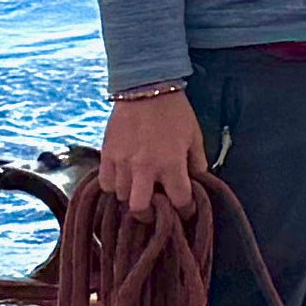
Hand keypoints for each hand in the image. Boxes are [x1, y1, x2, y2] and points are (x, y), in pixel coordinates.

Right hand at [99, 83, 205, 207]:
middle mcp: (145, 167)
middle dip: (149, 216)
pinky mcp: (107, 155)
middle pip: (140, 209)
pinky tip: (123, 181)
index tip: (185, 213)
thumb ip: (197, 163)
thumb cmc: (175, 113)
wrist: (145, 89)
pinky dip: (113, 187)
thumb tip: (199, 183)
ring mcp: (122, 162)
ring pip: (121, 197)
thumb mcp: (195, 137)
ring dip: (131, 198)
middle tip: (154, 213)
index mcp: (171, 164)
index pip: (179, 200)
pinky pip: (105, 183)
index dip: (185, 211)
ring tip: (139, 193)